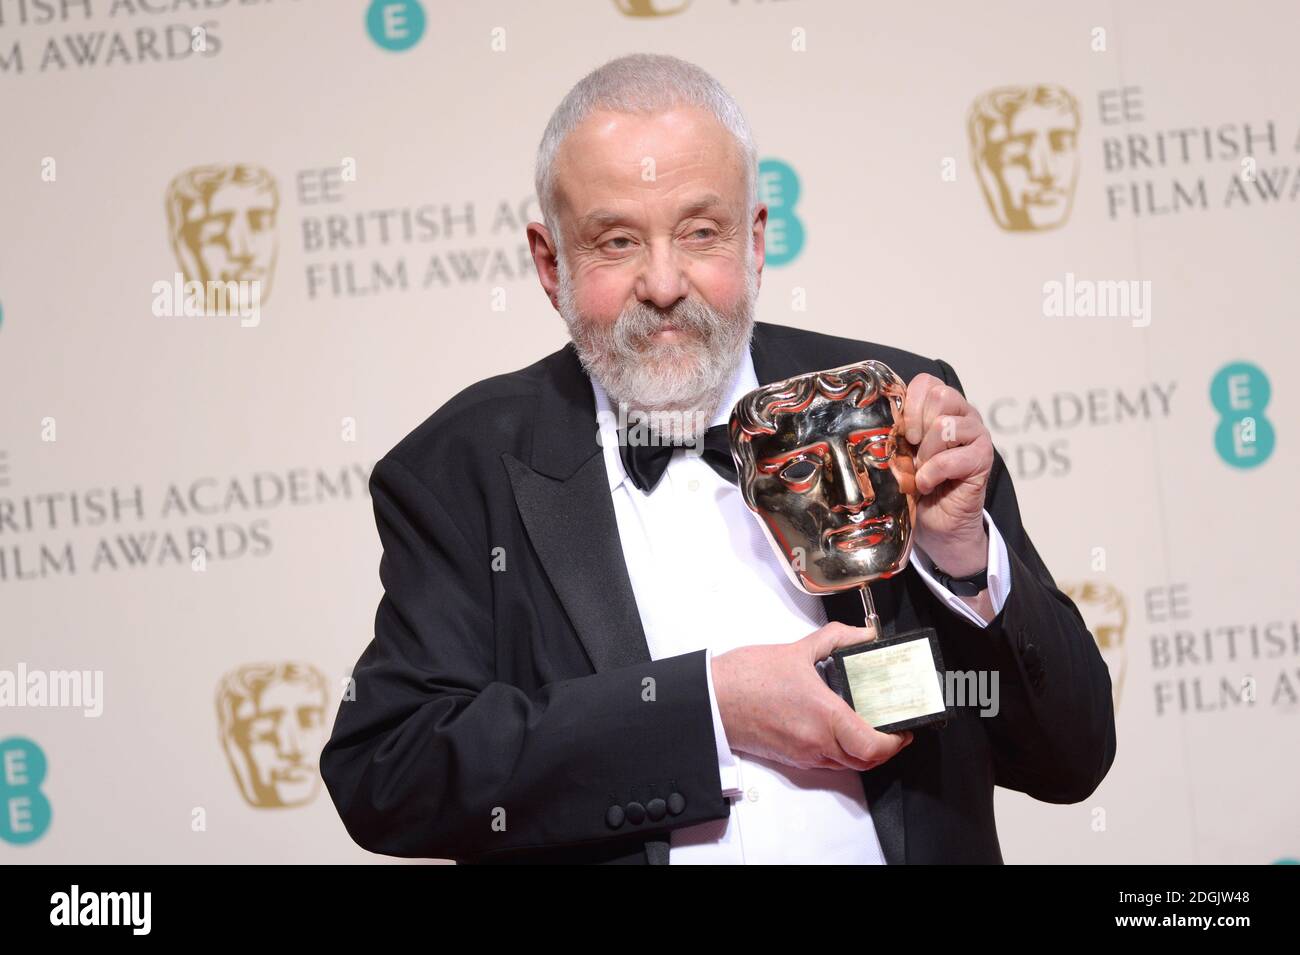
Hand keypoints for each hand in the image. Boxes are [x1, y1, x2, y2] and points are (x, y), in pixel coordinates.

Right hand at [710, 622, 914, 771]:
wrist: (711, 699)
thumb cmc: (745, 679)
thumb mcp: (798, 649)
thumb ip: (837, 638)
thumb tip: (863, 635)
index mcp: (824, 717)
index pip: (874, 746)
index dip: (896, 741)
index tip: (903, 728)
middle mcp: (816, 743)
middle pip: (866, 761)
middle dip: (885, 748)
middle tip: (893, 728)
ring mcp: (803, 754)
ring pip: (847, 765)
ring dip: (862, 752)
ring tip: (868, 727)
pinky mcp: (790, 758)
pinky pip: (825, 763)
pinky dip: (840, 752)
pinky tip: (837, 729)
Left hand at [895, 372, 993, 576]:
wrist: (936, 523)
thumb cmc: (915, 484)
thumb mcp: (899, 451)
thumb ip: (895, 431)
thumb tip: (875, 419)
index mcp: (942, 407)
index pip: (926, 382)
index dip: (909, 404)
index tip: (901, 432)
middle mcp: (964, 415)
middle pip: (941, 396)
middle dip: (918, 426)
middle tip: (912, 450)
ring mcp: (977, 435)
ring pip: (946, 425)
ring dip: (926, 453)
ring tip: (922, 470)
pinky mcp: (984, 459)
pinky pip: (954, 458)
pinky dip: (933, 473)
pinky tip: (928, 484)